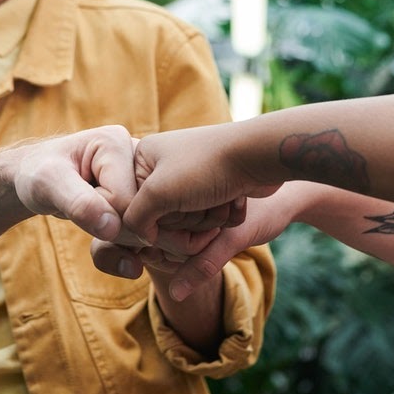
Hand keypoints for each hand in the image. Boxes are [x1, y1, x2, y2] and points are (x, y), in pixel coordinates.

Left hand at [10, 125, 137, 242]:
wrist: (35, 177)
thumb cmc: (38, 174)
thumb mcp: (48, 184)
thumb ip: (79, 204)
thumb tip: (113, 228)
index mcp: (116, 141)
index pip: (125, 201)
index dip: (99, 216)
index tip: (75, 200)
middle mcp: (139, 153)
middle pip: (140, 213)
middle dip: (111, 224)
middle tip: (82, 207)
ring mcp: (145, 173)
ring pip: (145, 224)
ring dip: (117, 232)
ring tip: (92, 210)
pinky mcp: (144, 190)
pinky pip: (145, 228)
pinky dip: (125, 236)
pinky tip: (105, 218)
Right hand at [124, 124, 282, 246]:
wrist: (258, 155)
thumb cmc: (206, 167)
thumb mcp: (159, 192)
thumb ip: (135, 218)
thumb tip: (141, 238)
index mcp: (144, 160)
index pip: (137, 211)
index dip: (160, 223)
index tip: (175, 212)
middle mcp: (165, 168)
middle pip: (166, 222)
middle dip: (189, 222)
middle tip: (203, 202)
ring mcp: (192, 179)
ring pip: (191, 226)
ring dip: (209, 220)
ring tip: (221, 198)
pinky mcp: (215, 190)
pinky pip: (212, 221)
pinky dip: (225, 216)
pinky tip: (234, 200)